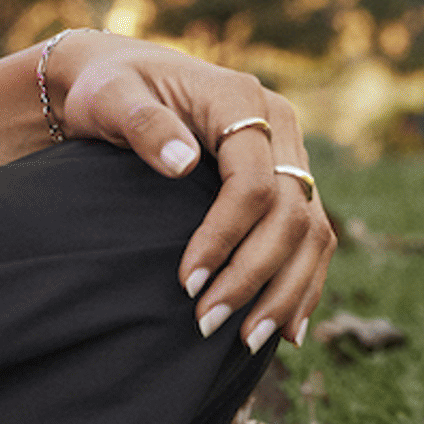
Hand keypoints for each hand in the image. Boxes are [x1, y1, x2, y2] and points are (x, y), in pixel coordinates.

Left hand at [49, 33, 334, 353]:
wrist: (124, 81)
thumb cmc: (110, 90)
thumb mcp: (111, 98)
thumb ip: (142, 124)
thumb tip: (182, 163)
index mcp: (242, 101)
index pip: (253, 183)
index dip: (225, 237)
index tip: (185, 282)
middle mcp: (279, 126)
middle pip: (292, 214)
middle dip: (253, 276)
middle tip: (207, 324)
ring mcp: (289, 155)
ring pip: (312, 233)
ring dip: (285, 292)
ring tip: (247, 342)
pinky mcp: (288, 182)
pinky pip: (311, 238)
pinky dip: (301, 283)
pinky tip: (285, 330)